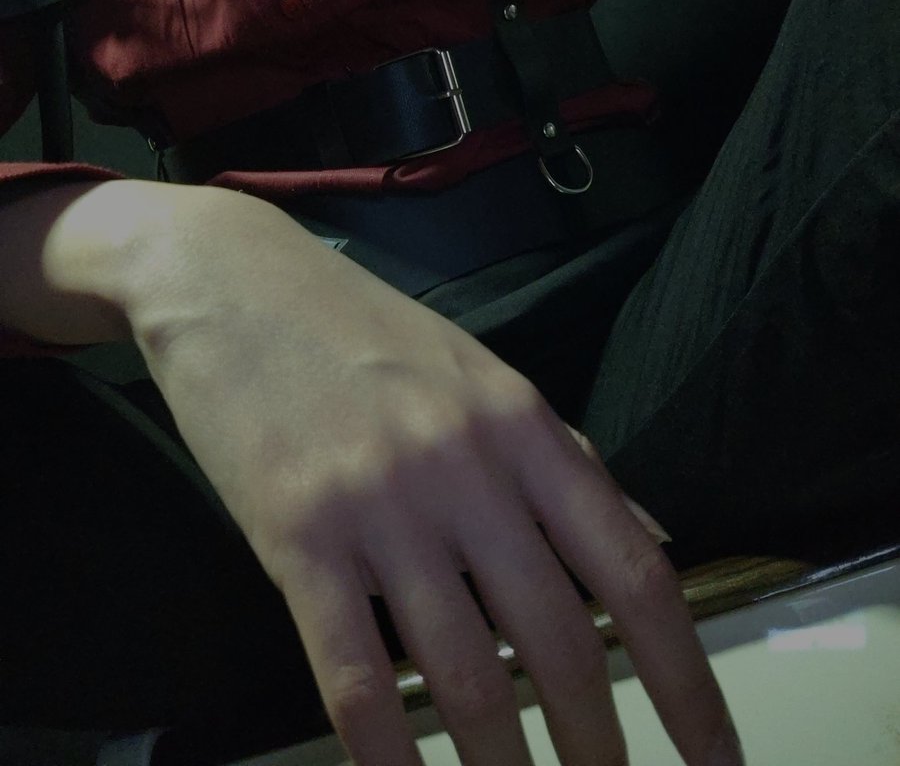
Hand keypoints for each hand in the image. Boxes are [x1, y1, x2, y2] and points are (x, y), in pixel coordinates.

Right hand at [128, 190, 741, 765]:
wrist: (236, 282)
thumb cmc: (365, 332)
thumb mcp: (483, 376)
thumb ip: (566, 460)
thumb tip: (650, 537)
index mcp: (524, 426)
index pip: (634, 570)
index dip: (686, 679)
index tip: (713, 759)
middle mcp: (467, 467)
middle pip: (560, 642)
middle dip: (597, 746)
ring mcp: (381, 504)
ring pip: (464, 679)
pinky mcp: (298, 535)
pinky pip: (355, 676)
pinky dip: (388, 759)